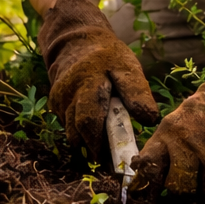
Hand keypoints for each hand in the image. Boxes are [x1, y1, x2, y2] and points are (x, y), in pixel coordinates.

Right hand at [38, 0, 158, 158]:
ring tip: (107, 148)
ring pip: (72, 133)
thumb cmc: (108, 56)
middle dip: (96, 150)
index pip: (90, 121)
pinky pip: (68, 126)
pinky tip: (95, 130)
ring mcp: (59, 100)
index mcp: (89, 83)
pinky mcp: (55, 104)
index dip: (100, 146)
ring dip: (88, 143)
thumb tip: (149, 119)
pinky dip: (82, 132)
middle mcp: (69, 93)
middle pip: (79, 133)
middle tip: (114, 161)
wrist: (76, 40)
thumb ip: (137, 92)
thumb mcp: (128, 67)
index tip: (116, 163)